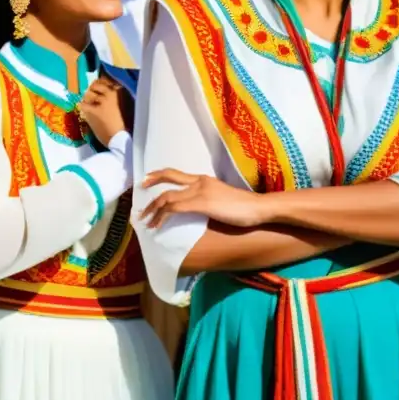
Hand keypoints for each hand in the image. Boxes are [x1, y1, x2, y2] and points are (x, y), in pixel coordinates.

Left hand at [78, 77, 127, 147]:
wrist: (122, 139)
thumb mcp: (126, 106)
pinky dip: (83, 107)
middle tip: (92, 97)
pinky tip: (85, 111)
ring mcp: (102, 101)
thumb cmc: (127, 124)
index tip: (98, 88)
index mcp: (121, 91)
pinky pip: (83, 104)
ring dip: (87, 99)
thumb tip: (109, 91)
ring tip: (89, 104)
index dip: (100, 84)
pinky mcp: (94, 110)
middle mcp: (111, 93)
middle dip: (92, 90)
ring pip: (88, 94)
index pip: (105, 80)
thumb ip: (118, 97)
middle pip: (95, 85)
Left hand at [141, 169, 267, 228]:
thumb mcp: (222, 200)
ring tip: (145, 219)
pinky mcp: (202, 203)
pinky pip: (176, 208)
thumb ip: (209, 201)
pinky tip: (157, 225)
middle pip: (170, 179)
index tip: (149, 178)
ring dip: (154, 209)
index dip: (161, 174)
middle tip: (139, 187)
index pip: (178, 174)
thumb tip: (200, 210)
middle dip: (152, 182)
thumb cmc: (245, 208)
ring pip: (168, 197)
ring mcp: (200, 191)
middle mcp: (200, 181)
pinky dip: (163, 216)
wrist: (259, 208)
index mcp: (205, 180)